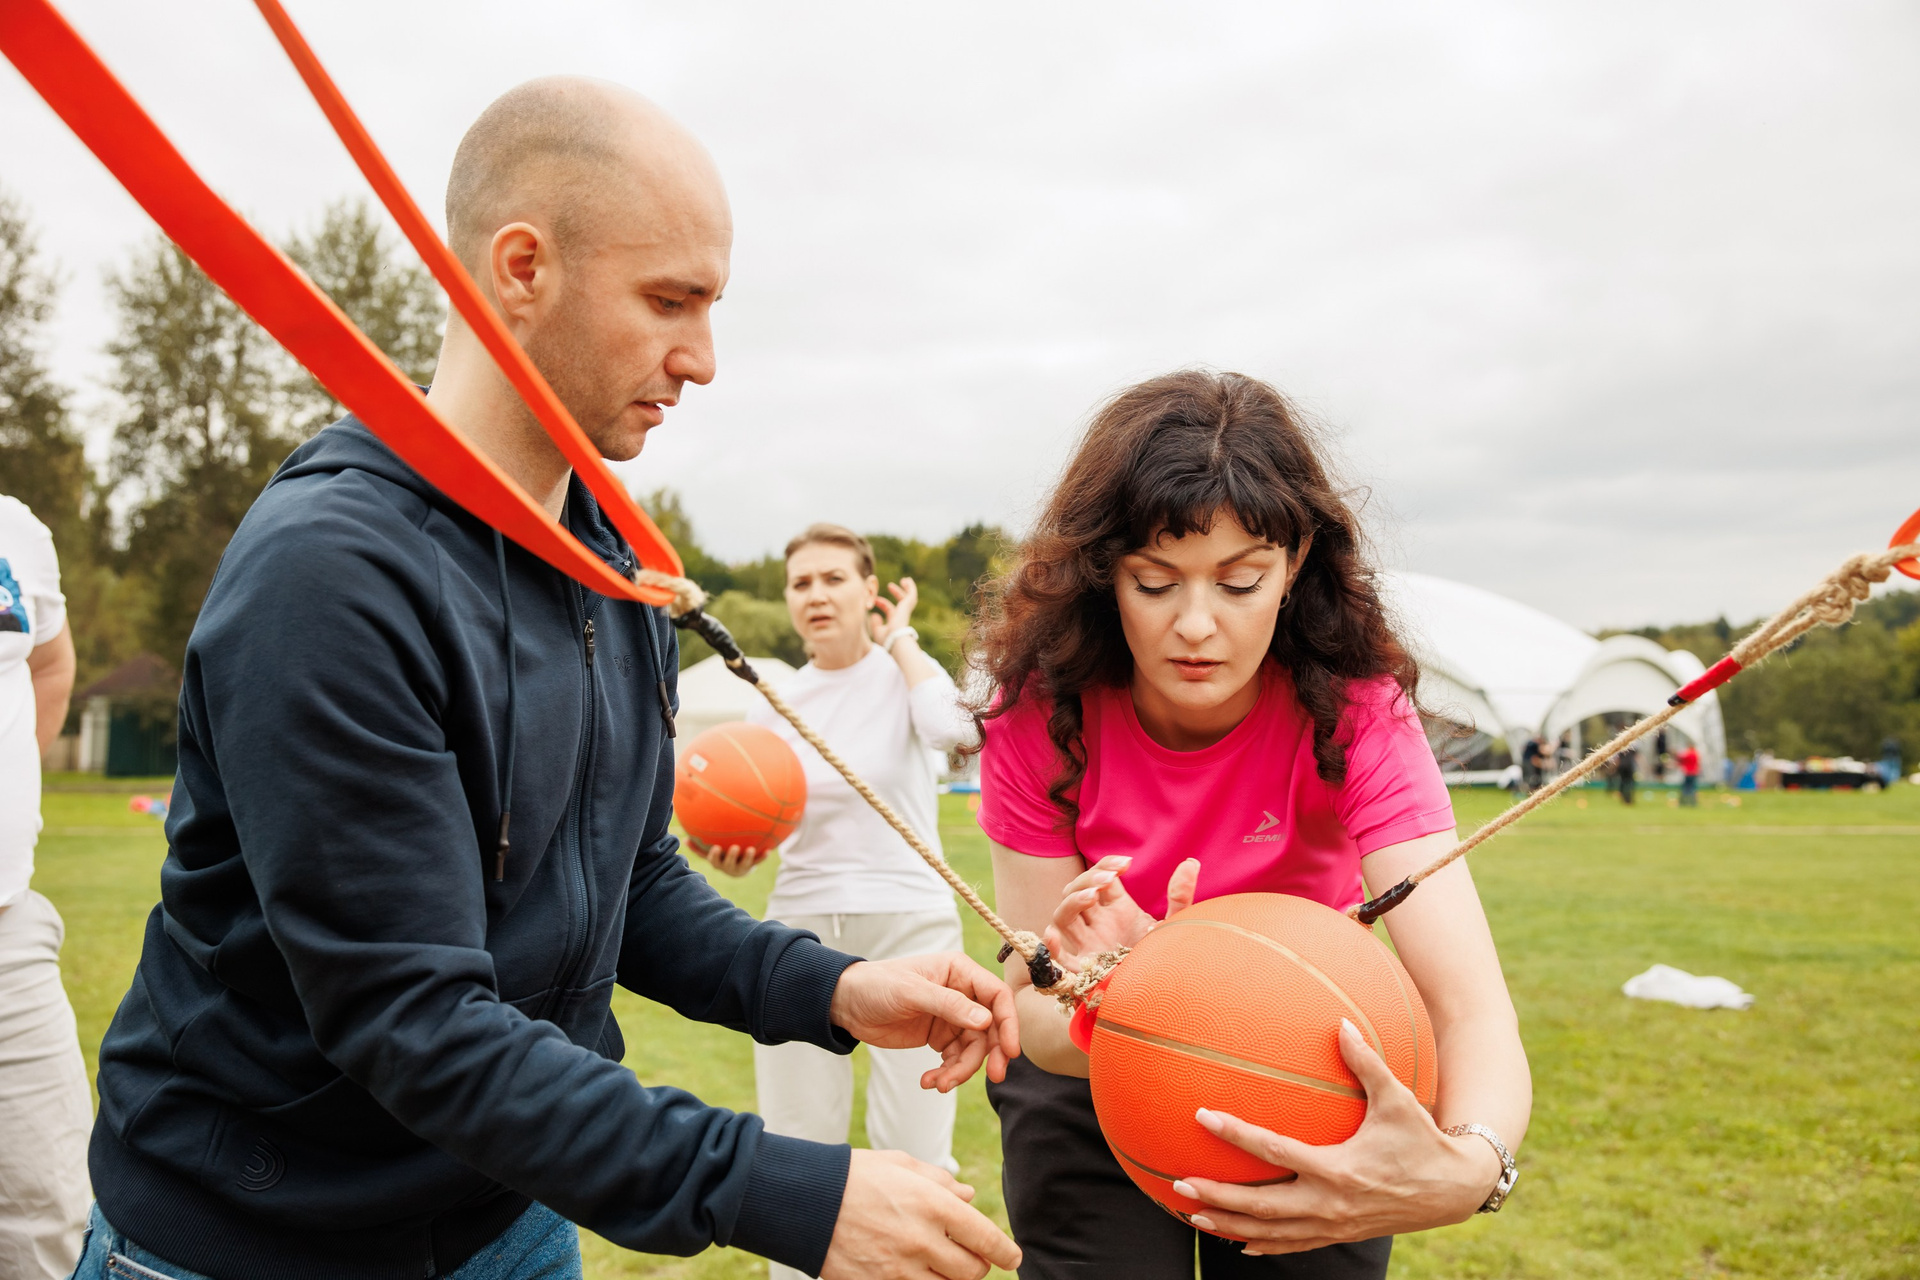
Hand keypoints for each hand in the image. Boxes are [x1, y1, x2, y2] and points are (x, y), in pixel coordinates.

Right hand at [686, 839, 761, 877]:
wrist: (738, 869)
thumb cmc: (721, 857)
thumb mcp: (710, 853)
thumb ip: (697, 848)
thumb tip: (682, 840)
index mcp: (719, 863)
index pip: (714, 861)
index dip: (715, 856)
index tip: (715, 847)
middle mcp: (729, 867)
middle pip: (729, 864)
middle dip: (731, 857)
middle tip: (734, 847)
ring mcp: (741, 868)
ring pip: (745, 865)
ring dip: (748, 857)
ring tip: (751, 849)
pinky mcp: (752, 866)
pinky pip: (758, 862)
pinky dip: (763, 857)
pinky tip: (768, 850)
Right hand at [820, 1148, 1020, 1279]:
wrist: (805, 1200)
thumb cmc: (854, 1176)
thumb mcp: (901, 1165)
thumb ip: (939, 1182)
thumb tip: (967, 1196)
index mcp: (933, 1205)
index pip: (986, 1238)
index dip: (1006, 1252)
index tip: (1013, 1258)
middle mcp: (922, 1240)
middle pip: (971, 1271)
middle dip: (977, 1266)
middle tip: (971, 1258)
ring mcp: (900, 1269)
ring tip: (943, 1268)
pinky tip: (917, 1274)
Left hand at [829, 952, 1020, 1089]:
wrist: (845, 1004)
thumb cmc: (877, 985)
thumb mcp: (911, 992)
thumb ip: (949, 1005)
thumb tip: (986, 1021)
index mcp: (960, 972)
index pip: (997, 996)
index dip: (1008, 1023)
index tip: (1010, 1051)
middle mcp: (962, 993)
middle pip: (991, 1027)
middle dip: (991, 1053)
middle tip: (994, 1077)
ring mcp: (952, 1017)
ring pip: (974, 1049)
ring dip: (962, 1070)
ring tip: (939, 1084)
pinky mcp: (940, 1037)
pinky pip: (955, 1059)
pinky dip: (946, 1073)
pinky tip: (928, 1081)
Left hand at [869, 576, 918, 645]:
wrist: (895, 640)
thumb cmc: (886, 639)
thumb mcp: (878, 632)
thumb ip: (876, 624)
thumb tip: (874, 615)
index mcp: (895, 622)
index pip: (890, 610)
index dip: (882, 604)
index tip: (874, 600)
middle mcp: (902, 616)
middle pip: (901, 603)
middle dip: (896, 594)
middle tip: (890, 586)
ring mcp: (906, 611)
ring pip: (909, 598)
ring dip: (906, 589)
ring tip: (904, 580)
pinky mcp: (908, 606)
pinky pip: (911, 594)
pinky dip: (910, 587)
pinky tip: (907, 580)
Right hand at [1042, 855, 1198, 969]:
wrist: (1169, 998)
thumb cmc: (1169, 960)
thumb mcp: (1176, 925)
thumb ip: (1180, 896)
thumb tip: (1191, 863)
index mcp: (1118, 910)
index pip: (1101, 878)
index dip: (1107, 865)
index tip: (1126, 864)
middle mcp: (1099, 925)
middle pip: (1076, 892)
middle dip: (1087, 879)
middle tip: (1108, 879)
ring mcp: (1089, 946)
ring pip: (1063, 917)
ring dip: (1072, 902)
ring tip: (1092, 897)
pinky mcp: (1086, 972)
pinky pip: (1059, 961)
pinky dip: (1050, 948)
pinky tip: (1052, 936)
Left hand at [1173, 1019, 1503, 1252]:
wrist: (1453, 1190)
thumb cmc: (1423, 1139)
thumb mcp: (1398, 1099)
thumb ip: (1366, 1062)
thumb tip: (1340, 1023)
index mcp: (1338, 1169)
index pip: (1275, 1152)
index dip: (1237, 1134)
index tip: (1204, 1117)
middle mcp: (1330, 1203)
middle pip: (1262, 1206)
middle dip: (1218, 1197)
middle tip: (1180, 1184)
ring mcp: (1333, 1224)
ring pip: (1271, 1232)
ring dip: (1229, 1225)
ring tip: (1191, 1216)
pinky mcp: (1340, 1234)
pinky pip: (1294, 1245)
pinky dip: (1264, 1245)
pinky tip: (1238, 1242)